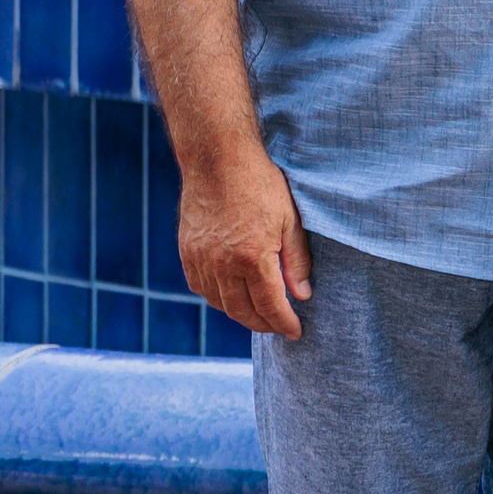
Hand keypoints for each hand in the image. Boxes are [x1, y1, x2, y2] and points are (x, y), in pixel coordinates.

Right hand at [177, 146, 311, 338]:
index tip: (296, 332)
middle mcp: (222, 265)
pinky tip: (233, 296)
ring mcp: (201, 261)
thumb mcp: (290, 220)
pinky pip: (202, 288)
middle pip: (242, 312)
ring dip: (240, 315)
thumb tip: (303, 295)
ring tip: (260, 315)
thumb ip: (297, 261)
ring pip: (220, 303)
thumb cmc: (260, 185)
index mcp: (252, 258)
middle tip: (280, 328)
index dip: (284, 323)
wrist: (218, 161)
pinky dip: (219, 298)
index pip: (270, 306)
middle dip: (263, 325)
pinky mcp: (187, 253)